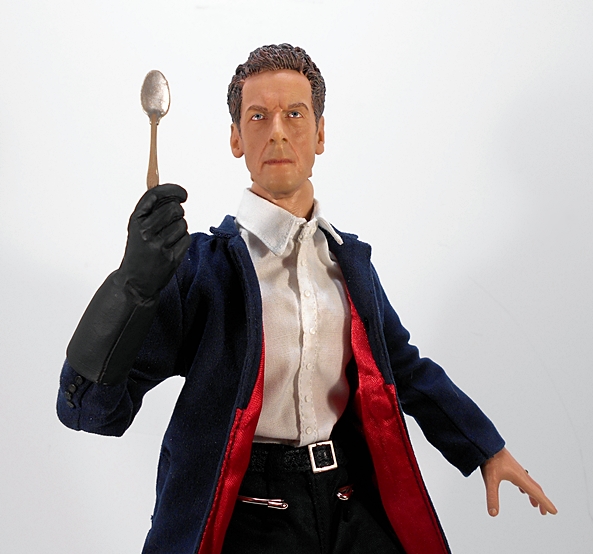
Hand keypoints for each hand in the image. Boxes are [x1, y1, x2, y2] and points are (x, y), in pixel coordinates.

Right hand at [118, 183, 190, 298]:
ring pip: (182, 224)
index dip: (172, 190)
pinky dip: (183, 241)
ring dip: (180, 229)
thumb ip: (152, 211)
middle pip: (174, 209)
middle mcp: (145, 231)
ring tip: (169, 238)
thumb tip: (172, 194)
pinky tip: (172, 248)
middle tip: (172, 221)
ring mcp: (158, 245)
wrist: (134, 282)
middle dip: (178, 213)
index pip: (155, 195)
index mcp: (136, 220)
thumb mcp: (138, 228)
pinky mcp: (171, 257)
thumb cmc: (139, 252)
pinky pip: (187, 239)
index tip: (182, 194)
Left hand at [480, 447, 556, 515]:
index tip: (555, 512)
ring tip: (534, 504)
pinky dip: (525, 487)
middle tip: (545, 512)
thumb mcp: (490, 480)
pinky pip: (522, 479)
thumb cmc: (489, 460)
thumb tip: (493, 514)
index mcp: (520, 478)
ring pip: (529, 484)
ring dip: (534, 494)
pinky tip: (521, 489)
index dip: (546, 503)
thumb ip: (492, 497)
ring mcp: (516, 469)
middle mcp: (521, 474)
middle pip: (535, 489)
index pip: (536, 493)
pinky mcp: (510, 466)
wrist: (486, 443)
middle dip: (541, 501)